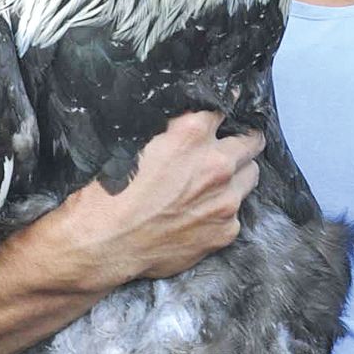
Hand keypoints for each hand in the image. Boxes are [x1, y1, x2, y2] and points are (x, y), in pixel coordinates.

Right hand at [54, 111, 263, 285]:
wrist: (102, 245)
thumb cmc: (108, 194)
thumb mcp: (132, 143)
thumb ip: (170, 130)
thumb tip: (187, 120)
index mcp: (191, 134)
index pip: (224, 107)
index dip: (222, 111)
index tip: (223, 115)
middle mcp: (216, 164)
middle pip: (251, 142)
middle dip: (242, 141)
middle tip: (232, 146)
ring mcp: (225, 200)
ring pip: (250, 177)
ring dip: (238, 175)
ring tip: (216, 183)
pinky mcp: (225, 231)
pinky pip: (236, 213)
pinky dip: (223, 210)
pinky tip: (201, 214)